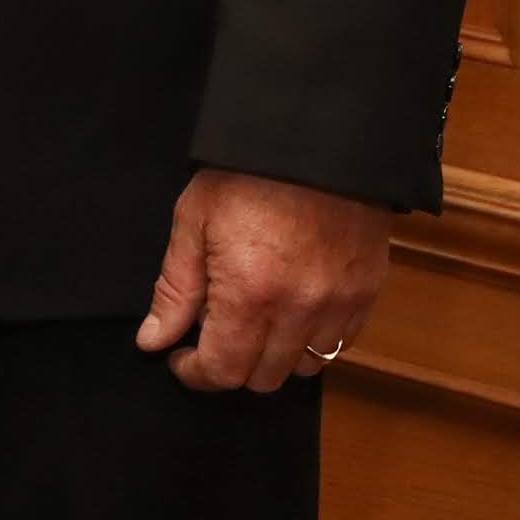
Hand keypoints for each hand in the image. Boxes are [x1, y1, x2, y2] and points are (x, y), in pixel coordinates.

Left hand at [132, 168, 394, 390]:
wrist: (316, 141)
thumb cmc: (246, 176)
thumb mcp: (193, 222)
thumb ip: (174, 289)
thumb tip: (153, 341)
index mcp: (248, 293)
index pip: (222, 371)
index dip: (195, 373)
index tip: (180, 356)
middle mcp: (299, 310)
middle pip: (262, 378)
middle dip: (230, 366)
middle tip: (213, 334)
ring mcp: (339, 305)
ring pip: (303, 368)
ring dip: (273, 356)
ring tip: (254, 321)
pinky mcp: (366, 293)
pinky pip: (341, 344)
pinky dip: (313, 340)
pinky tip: (292, 312)